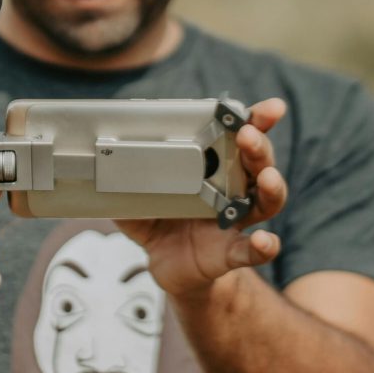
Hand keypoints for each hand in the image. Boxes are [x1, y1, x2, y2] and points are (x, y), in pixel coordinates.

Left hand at [114, 98, 288, 297]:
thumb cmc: (160, 221)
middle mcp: (233, 189)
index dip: (256, 119)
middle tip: (247, 134)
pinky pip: (253, 250)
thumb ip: (123, 178)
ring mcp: (236, 221)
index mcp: (213, 167)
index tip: (271, 107)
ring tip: (266, 179)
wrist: (167, 265)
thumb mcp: (137, 196)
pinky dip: (262, 247)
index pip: (239, 137)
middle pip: (257, 162)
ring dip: (270, 187)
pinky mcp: (230, 252)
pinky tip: (265, 242)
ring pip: (265, 200)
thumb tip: (101, 159)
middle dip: (257, 145)